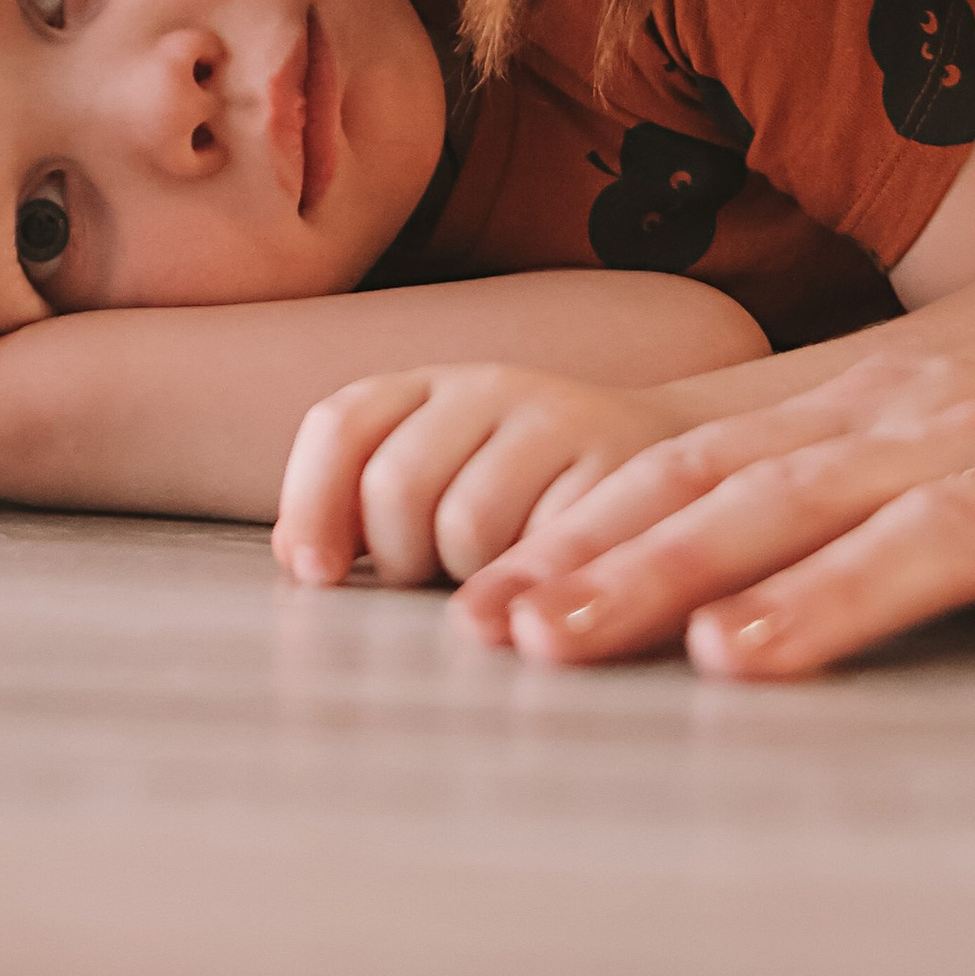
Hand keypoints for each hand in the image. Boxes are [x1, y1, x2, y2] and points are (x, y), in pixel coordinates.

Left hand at [274, 365, 685, 589]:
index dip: (312, 501)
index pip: (343, 423)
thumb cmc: (528, 497)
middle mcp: (490, 387)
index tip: (315, 573)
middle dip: (398, 556)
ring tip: (496, 581)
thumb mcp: (442, 477)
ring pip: (467, 525)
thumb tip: (301, 559)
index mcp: (430, 386)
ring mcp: (561, 420)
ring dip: (469, 581)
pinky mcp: (622, 469)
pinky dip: (532, 589)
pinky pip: (546, 552)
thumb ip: (365, 504)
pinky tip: (547, 587)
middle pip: (397, 483)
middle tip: (428, 579)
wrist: (672, 468)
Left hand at [453, 302, 974, 687]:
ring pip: (942, 534)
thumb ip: (774, 501)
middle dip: (658, 568)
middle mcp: (957, 435)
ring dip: (834, 596)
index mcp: (876, 420)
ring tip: (731, 660)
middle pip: (787, 499)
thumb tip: (592, 575)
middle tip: (545, 637)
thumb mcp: (910, 443)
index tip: (488, 612)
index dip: (597, 534)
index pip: (709, 470)